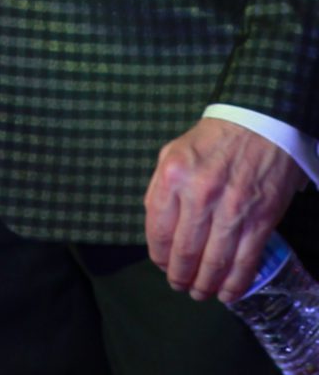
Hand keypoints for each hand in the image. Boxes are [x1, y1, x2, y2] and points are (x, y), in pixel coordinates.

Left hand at [145, 117, 307, 301]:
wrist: (260, 125)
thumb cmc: (212, 140)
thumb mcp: (172, 154)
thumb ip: (160, 190)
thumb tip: (157, 230)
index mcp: (172, 178)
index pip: (158, 232)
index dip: (159, 257)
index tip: (161, 266)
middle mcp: (200, 196)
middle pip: (185, 252)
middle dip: (180, 276)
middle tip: (179, 286)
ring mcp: (233, 211)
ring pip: (215, 262)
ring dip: (206, 285)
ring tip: (200, 293)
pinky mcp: (262, 220)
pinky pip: (246, 261)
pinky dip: (236, 283)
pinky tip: (228, 293)